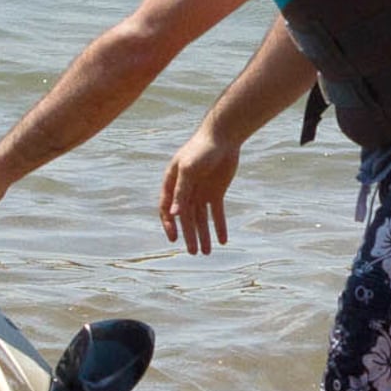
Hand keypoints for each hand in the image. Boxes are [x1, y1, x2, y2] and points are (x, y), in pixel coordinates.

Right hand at [158, 131, 239, 254]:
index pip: (167, 209)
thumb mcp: (189, 169)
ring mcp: (201, 192)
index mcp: (172, 183)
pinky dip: (219, 226)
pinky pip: (216, 213)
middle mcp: (185, 190)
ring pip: (201, 219)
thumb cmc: (202, 149)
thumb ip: (181, 192)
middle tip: (194, 252)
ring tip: (207, 252)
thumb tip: (175, 215)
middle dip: (189, 236)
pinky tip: (223, 240)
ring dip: (203, 235)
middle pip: (186, 218)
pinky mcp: (216, 192)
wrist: (224, 137)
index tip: (174, 238)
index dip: (169, 224)